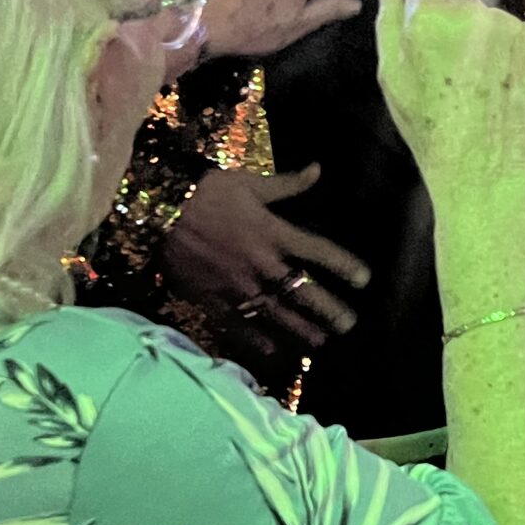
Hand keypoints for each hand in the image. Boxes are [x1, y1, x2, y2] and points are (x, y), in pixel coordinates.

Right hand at [161, 166, 369, 356]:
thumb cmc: (205, 193)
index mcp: (273, 232)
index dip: (344, 266)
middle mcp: (261, 264)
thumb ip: (286, 184)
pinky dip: (257, 342)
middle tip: (348, 325)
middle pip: (303, 292)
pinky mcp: (214, 300)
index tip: (363, 280)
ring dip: (301, 331)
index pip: (318, 251)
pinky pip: (240, 327)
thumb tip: (317, 169)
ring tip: (320, 344)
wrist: (161, 212)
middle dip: (328, 310)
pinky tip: (274, 355)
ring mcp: (238, 286)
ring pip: (277, 315)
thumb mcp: (248, 183)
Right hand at [374, 0, 524, 194]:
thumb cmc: (432, 128)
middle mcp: (472, 15)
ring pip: (493, 18)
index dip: (426, 14)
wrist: (485, 166)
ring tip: (483, 84)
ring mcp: (510, 28)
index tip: (431, 43)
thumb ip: (388, 24)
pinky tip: (508, 81)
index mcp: (428, 21)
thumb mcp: (392, 79)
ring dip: (489, 41)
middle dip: (458, 27)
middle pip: (462, 2)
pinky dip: (520, 50)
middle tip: (456, 73)